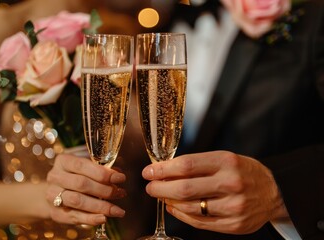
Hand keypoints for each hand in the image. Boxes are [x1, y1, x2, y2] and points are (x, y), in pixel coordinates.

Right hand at [46, 152, 125, 225]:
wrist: (55, 191)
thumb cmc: (76, 176)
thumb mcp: (86, 168)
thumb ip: (101, 170)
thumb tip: (118, 175)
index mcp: (63, 161)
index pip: (83, 165)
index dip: (103, 173)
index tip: (120, 178)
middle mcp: (55, 177)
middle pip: (81, 184)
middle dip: (105, 190)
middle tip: (120, 193)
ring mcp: (52, 196)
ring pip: (78, 201)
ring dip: (101, 206)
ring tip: (117, 210)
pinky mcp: (55, 213)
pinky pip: (74, 217)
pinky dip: (91, 218)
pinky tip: (104, 218)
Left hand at [142, 151, 288, 233]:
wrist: (274, 192)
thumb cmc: (244, 172)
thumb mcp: (225, 158)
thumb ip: (198, 164)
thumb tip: (165, 170)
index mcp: (227, 162)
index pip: (186, 165)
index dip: (163, 169)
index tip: (149, 171)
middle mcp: (231, 184)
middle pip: (185, 188)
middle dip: (160, 188)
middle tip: (150, 186)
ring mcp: (233, 207)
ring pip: (190, 208)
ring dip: (169, 201)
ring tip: (162, 196)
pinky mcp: (234, 225)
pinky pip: (199, 223)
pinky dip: (181, 215)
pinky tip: (174, 207)